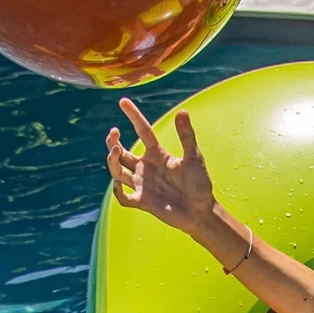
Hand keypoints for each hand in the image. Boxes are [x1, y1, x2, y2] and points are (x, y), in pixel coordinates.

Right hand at [106, 97, 213, 234]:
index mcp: (157, 154)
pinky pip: (123, 197)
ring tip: (116, 150)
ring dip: (112, 160)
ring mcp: (143, 184)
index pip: (142, 130)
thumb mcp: (194, 158)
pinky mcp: (143, 201)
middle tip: (114, 132)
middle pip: (121, 152)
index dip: (133, 116)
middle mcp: (146, 167)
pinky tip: (119, 183)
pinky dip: (117, 191)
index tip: (123, 101)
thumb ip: (187, 136)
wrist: (201, 211)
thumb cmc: (199, 184)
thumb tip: (182, 111)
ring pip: (117, 171)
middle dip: (112, 142)